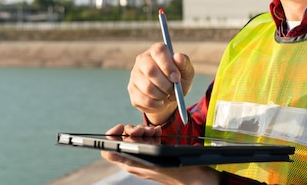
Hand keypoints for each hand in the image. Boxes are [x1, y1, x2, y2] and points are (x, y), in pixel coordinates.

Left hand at [101, 124, 218, 184]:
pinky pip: (149, 139)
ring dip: (144, 130)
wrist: (197, 179)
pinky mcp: (156, 153)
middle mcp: (136, 161)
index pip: (110, 151)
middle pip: (124, 140)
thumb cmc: (179, 172)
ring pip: (137, 138)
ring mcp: (146, 157)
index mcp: (133, 165)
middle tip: (145, 129)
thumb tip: (122, 144)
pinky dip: (153, 132)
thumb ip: (138, 154)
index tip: (121, 127)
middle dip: (133, 130)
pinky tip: (159, 132)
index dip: (111, 136)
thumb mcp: (158, 161)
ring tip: (154, 130)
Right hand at [128, 42, 194, 124]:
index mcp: (156, 50)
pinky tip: (160, 101)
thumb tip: (178, 57)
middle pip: (150, 70)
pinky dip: (157, 104)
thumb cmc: (178, 80)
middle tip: (173, 90)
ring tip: (168, 94)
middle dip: (165, 84)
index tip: (176, 78)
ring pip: (148, 88)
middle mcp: (142, 59)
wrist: (168, 96)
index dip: (168, 66)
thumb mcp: (186, 72)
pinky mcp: (131, 89)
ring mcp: (134, 74)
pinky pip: (145, 100)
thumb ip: (184, 64)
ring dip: (162, 95)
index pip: (159, 51)